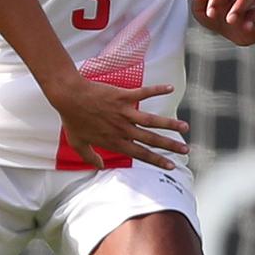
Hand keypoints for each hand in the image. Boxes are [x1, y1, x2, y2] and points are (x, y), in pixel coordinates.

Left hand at [51, 79, 188, 169]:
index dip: (156, 160)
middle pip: (151, 139)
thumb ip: (90, 157)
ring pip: (151, 120)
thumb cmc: (72, 119)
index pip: (140, 154)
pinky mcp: (122, 96)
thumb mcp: (78, 143)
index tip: (171, 165)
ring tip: (184, 127)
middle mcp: (122, 129)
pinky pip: (143, 93)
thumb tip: (100, 166)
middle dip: (170, 146)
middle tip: (186, 150)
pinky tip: (171, 88)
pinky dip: (157, 90)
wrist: (68, 97)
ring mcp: (123, 112)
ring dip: (169, 123)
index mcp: (114, 141)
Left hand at [192, 0, 254, 46]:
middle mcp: (241, 4)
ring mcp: (251, 16)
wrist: (232, 23)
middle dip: (237, 8)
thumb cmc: (215, 16)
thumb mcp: (202, 12)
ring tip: (247, 27)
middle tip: (230, 19)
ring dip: (253, 19)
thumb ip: (197, 4)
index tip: (210, 12)